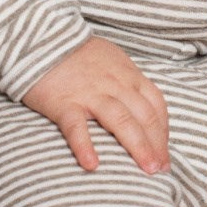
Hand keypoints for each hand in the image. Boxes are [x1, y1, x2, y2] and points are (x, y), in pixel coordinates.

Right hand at [20, 36, 170, 174]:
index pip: (156, 105)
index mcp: (128, 75)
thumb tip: (141, 107)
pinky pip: (76, 126)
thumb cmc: (77, 53)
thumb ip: (127, 81)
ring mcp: (90, 93)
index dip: (164, 132)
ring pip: (121, 121)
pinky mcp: (63, 102)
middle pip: (145, 116)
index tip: (165, 154)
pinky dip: (85, 146)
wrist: (41, 36)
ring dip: (138, 147)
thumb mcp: (112, 60)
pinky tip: (92, 165)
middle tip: (162, 170)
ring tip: (146, 170)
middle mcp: (115, 84)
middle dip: (158, 145)